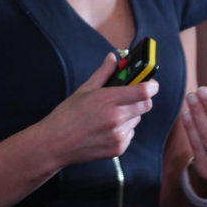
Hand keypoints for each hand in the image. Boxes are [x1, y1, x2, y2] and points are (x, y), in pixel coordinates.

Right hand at [42, 53, 158, 165]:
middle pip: (146, 105)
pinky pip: (130, 132)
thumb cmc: (66, 116)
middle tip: (130, 96)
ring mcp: (118, 135)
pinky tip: (107, 128)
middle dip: (142, 98)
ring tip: (111, 115)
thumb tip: (113, 58)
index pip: (143, 91)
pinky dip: (124, 129)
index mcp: (107, 100)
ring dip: (131, 114)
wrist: (55, 144)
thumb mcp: (84, 90)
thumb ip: (103, 73)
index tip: (150, 83)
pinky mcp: (118, 148)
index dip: (151, 85)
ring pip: (138, 119)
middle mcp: (115, 118)